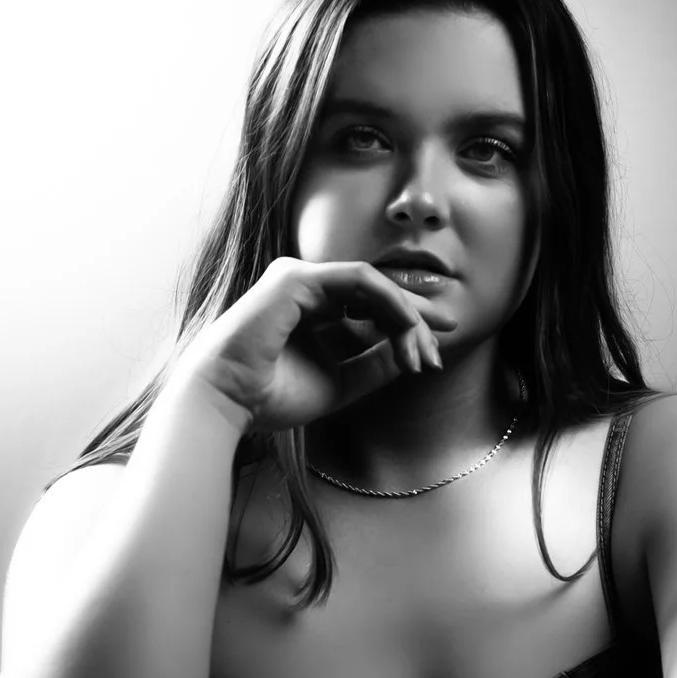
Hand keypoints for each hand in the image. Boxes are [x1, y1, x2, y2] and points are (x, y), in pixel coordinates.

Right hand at [168, 256, 457, 433]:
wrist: (227, 400)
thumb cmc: (271, 396)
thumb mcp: (340, 383)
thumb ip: (375, 366)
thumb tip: (413, 354)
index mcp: (312, 311)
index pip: (371, 309)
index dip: (408, 327)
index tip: (435, 353)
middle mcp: (308, 289)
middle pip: (377, 293)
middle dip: (417, 315)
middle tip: (450, 333)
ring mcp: (302, 278)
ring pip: (375, 286)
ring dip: (407, 315)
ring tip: (426, 347)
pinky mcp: (299, 277)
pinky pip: (361, 280)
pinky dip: (390, 302)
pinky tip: (409, 327)